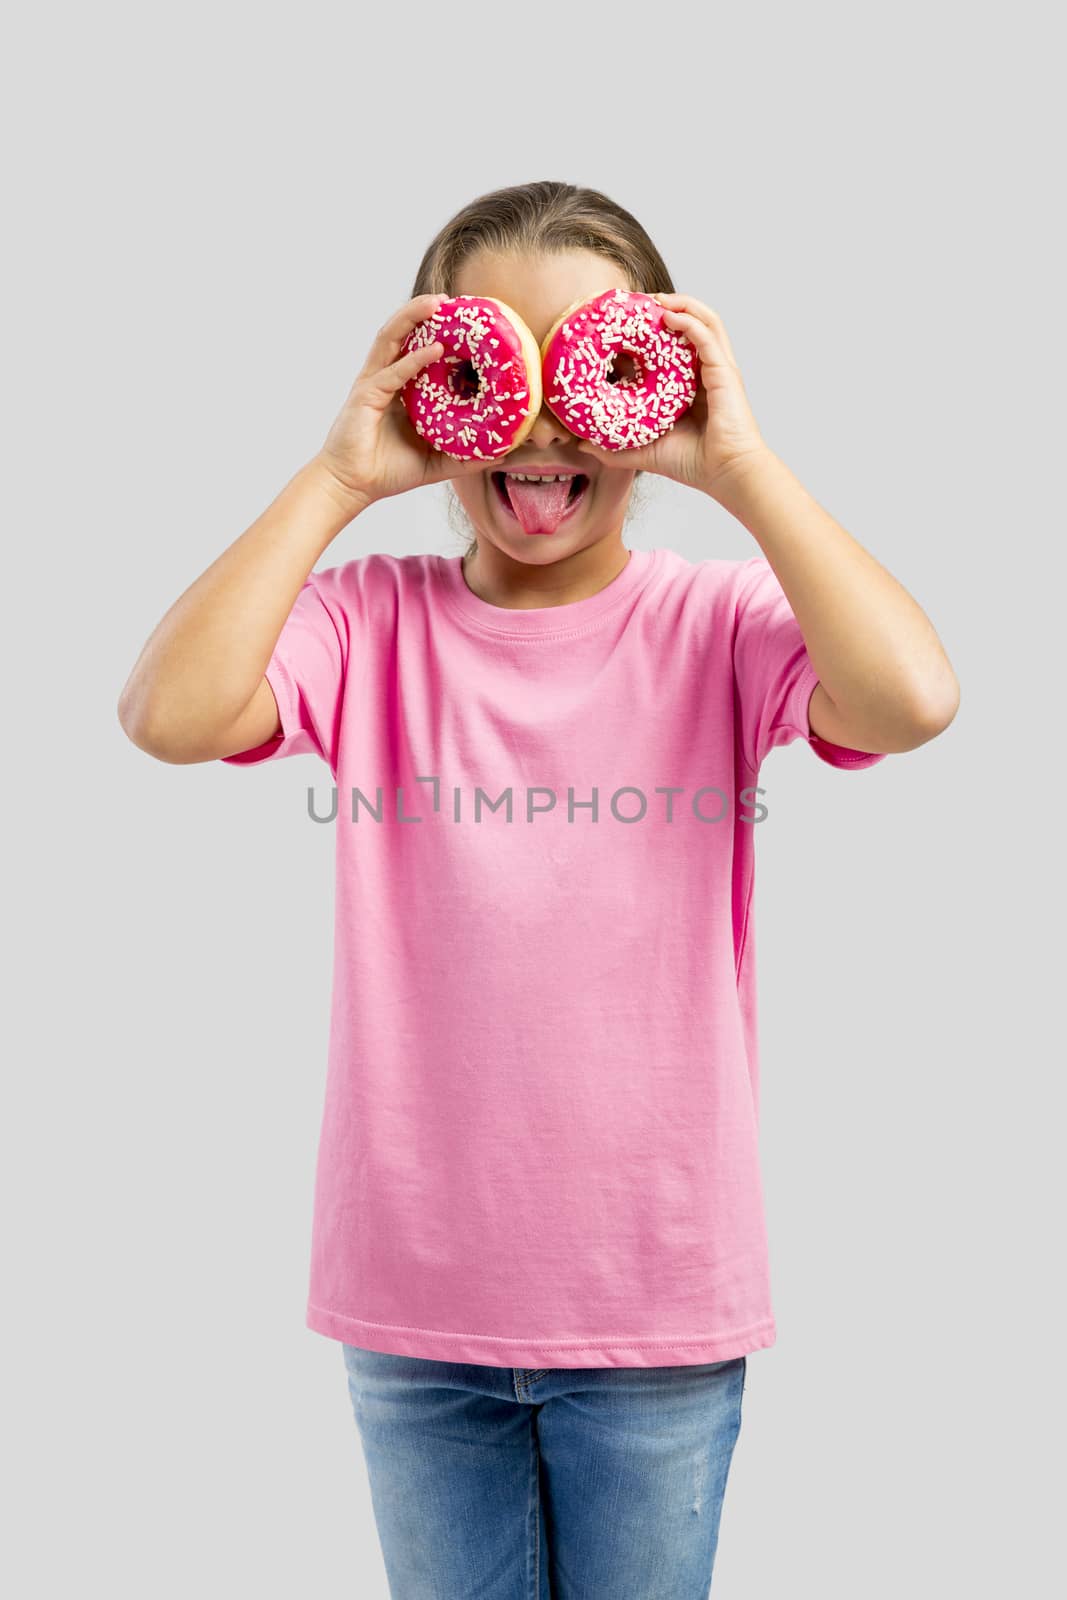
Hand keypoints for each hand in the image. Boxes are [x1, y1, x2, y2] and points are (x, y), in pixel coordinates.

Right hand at [316, 294, 493, 512]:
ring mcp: (373, 383)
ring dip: (413, 317)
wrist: (353, 486)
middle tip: (454, 300)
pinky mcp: (366, 395)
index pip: (418, 349)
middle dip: (425, 312)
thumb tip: (501, 454)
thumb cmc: (388, 472)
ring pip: (392, 338)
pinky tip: (434, 348)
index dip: (438, 332)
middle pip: (404, 333)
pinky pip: (392, 372)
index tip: (466, 321)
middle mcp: (385, 377)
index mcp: (400, 388)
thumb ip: (465, 456)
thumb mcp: (436, 462)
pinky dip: (414, 359)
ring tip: (438, 302)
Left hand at [573, 293, 769, 499]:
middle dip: (664, 306)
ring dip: (680, 303)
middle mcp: (704, 371)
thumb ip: (613, 447)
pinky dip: (689, 321)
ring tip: (654, 299)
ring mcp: (717, 369)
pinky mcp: (724, 373)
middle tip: (636, 303)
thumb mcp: (644, 452)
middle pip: (689, 324)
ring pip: (703, 320)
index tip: (622, 325)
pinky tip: (668, 315)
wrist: (726, 475)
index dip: (648, 332)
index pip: (670, 347)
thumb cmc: (693, 464)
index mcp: (689, 385)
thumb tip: (581, 443)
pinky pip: (707, 336)